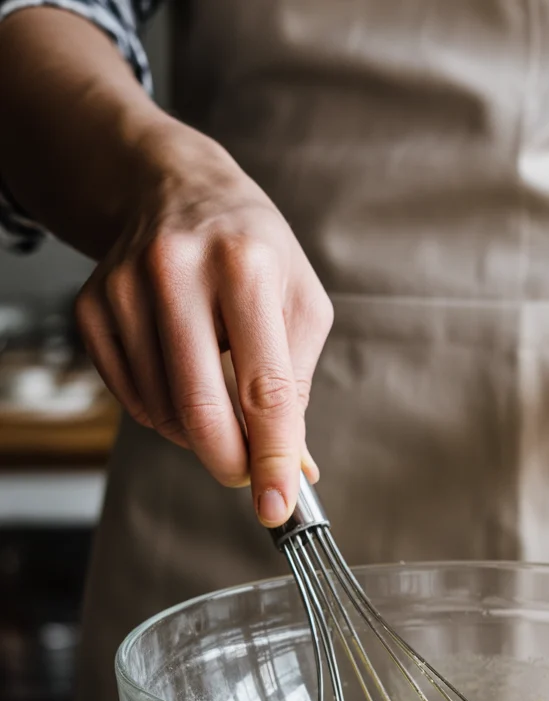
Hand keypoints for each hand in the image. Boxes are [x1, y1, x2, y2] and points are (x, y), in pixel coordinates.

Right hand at [75, 122, 331, 525]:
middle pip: (200, 410)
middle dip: (229, 462)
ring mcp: (125, 290)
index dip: (272, 457)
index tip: (278, 506)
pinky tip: (182, 375)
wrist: (175, 190)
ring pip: (163, 413)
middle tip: (247, 473)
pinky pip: (131, 398)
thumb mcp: (300, 302)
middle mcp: (177, 272)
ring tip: (219, 394)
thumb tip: (292, 467)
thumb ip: (296, 384)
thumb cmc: (252, 252)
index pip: (263, 387)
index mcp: (246, 267)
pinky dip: (164, 411)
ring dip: (198, 433)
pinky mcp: (92, 308)